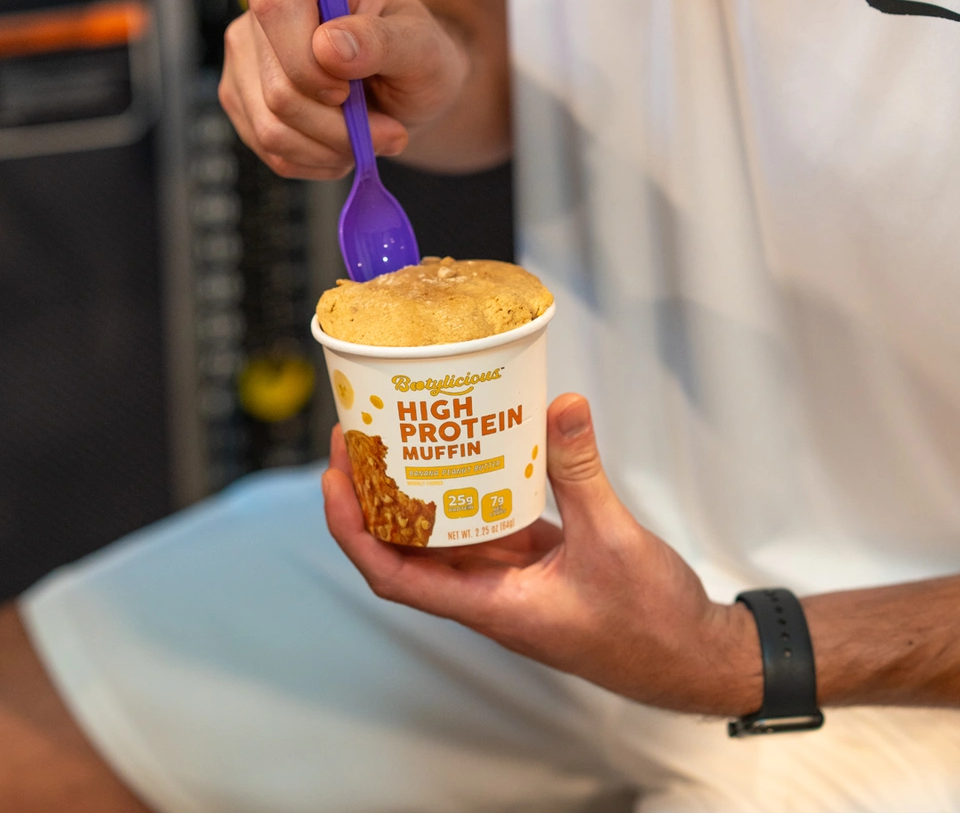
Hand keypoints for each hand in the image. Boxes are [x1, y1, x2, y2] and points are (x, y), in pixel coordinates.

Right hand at [218, 0, 468, 179]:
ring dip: (331, 150)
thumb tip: (328, 46)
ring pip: (272, 130)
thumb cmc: (417, 58)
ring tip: (368, 139)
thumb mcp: (422, 46)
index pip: (276, 9)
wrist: (408, 93)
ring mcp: (248, 60)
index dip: (311, 64)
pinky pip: (271, 153)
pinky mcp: (245, 103)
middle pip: (279, 90)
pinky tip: (343, 147)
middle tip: (388, 131)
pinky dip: (318, 162)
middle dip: (339, 127)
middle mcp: (264, 12)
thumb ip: (382, 40)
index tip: (350, 89)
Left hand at [323, 393, 762, 715]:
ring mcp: (510, 579)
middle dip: (373, 496)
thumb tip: (562, 405)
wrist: (691, 657)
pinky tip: (473, 451)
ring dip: (418, 492)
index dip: (352, 529)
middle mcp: (488, 594)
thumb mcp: (613, 541)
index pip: (392, 574)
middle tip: (361, 435)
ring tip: (402, 435)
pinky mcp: (535, 564)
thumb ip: (581, 472)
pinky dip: (473, 491)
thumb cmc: (651, 624)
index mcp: (492, 605)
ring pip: (446, 535)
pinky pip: (488, 525)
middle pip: (406, 548)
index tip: (336, 477)